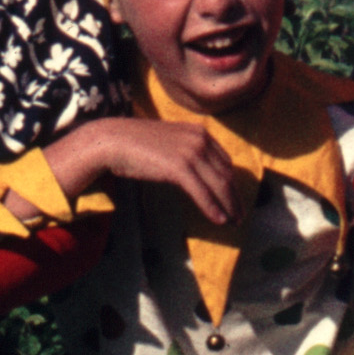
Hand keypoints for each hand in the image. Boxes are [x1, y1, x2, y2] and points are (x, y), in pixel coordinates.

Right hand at [39, 114, 239, 224]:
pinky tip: (218, 220)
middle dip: (235, 197)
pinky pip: (202, 192)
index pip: (224, 161)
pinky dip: (212, 207)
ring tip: (233, 222)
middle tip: (240, 216)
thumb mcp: (169, 143)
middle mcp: (199, 140)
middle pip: (226, 174)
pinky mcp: (179, 167)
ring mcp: (190, 152)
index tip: (234, 198)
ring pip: (218, 185)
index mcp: (199, 132)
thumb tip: (199, 173)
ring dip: (228, 206)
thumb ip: (187, 153)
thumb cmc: (137, 145)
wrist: (113, 141)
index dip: (232, 182)